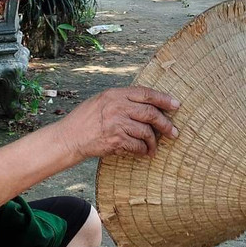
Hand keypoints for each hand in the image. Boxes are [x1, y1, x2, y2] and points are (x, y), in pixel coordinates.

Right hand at [59, 86, 179, 159]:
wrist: (69, 138)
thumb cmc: (85, 119)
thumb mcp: (102, 101)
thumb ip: (122, 100)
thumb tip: (148, 105)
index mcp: (115, 94)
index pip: (145, 93)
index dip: (164, 99)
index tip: (176, 105)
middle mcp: (117, 107)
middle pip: (151, 113)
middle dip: (166, 124)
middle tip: (174, 132)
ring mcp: (117, 124)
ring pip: (146, 132)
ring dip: (153, 142)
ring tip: (154, 147)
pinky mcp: (116, 140)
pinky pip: (137, 146)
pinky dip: (143, 151)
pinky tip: (143, 153)